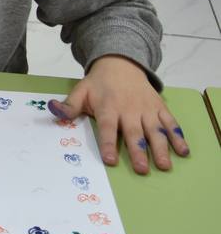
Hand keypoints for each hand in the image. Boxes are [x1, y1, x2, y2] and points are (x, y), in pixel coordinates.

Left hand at [50, 55, 189, 173]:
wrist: (121, 64)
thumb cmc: (99, 84)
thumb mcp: (80, 91)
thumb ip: (69, 105)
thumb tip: (51, 109)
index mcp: (108, 106)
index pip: (108, 127)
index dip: (108, 143)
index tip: (109, 160)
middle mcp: (129, 108)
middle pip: (134, 132)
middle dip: (138, 151)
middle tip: (141, 169)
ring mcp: (147, 108)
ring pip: (155, 130)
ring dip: (160, 148)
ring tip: (163, 165)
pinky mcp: (160, 107)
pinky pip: (170, 122)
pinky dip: (178, 136)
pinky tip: (183, 151)